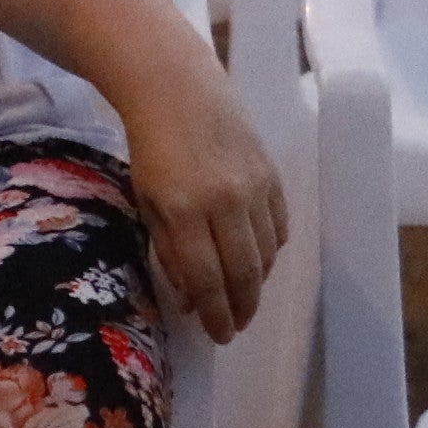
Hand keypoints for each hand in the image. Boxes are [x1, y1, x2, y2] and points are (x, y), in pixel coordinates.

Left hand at [114, 62, 287, 345]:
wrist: (178, 90)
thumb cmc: (152, 149)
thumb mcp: (147, 201)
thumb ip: (170, 249)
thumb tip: (193, 297)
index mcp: (183, 209)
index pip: (207, 278)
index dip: (215, 313)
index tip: (219, 336)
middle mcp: (224, 201)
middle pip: (243, 272)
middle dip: (241, 308)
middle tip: (235, 327)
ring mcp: (253, 188)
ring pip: (266, 254)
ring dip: (257, 283)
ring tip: (244, 299)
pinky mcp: (272, 176)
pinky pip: (280, 228)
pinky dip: (271, 251)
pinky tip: (258, 261)